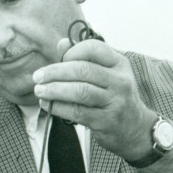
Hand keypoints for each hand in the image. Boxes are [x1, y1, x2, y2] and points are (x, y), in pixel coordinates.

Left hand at [32, 37, 155, 163]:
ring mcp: (115, 102)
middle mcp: (120, 81)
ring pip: (80, 91)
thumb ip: (84, 58)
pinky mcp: (106, 121)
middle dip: (55, 72)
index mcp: (119, 63)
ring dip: (55, 90)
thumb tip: (61, 44)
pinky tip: (48, 104)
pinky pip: (78, 112)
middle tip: (37, 77)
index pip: (93, 48)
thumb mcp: (106, 74)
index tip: (58, 60)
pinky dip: (59, 107)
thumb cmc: (114, 97)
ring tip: (39, 90)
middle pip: (83, 70)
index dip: (71, 52)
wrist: (134, 128)